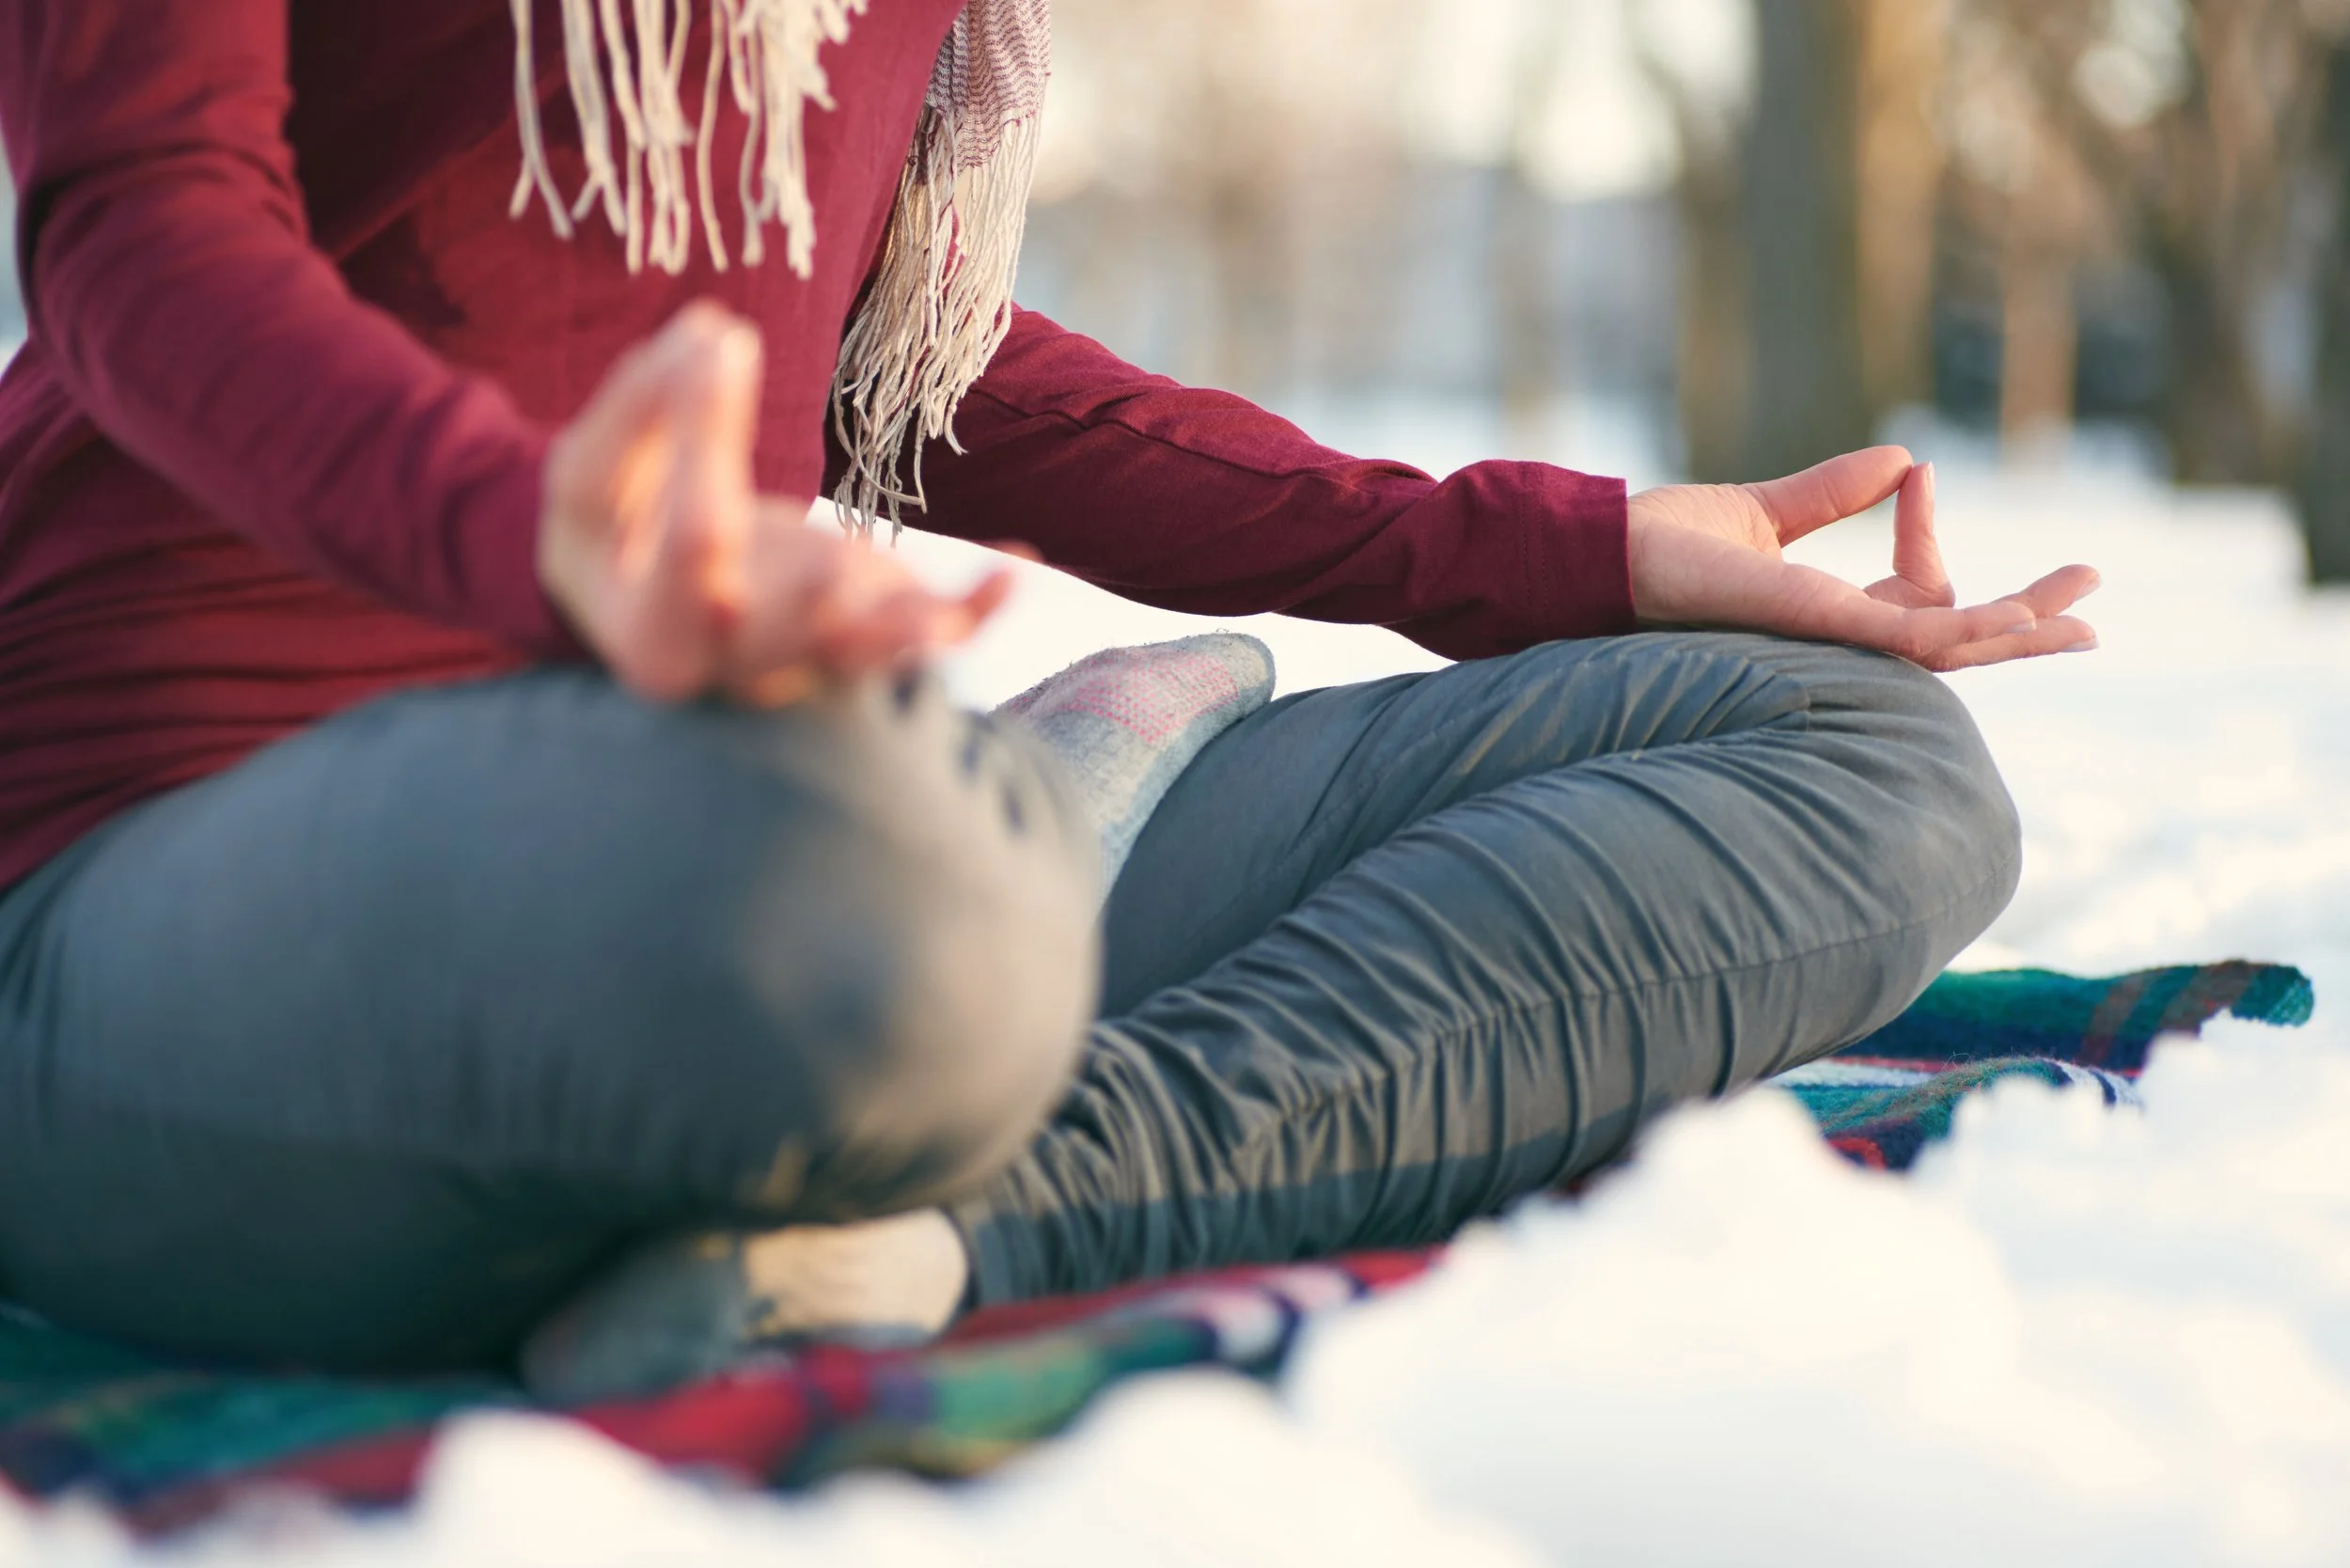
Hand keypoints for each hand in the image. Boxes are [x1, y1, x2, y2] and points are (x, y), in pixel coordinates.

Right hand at [538, 304, 1012, 703]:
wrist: (649, 601)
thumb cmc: (614, 532)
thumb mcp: (595, 474)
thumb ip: (645, 405)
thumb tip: (711, 330)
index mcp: (653, 633)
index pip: (688, 542)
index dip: (701, 440)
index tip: (718, 341)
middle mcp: (737, 666)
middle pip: (774, 632)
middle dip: (803, 601)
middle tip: (824, 571)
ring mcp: (811, 658)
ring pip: (862, 653)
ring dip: (905, 632)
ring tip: (939, 617)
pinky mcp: (867, 634)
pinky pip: (932, 636)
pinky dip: (974, 610)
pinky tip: (1015, 569)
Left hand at [1626, 447, 2098, 671]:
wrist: (1608, 557)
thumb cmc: (1663, 547)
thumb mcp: (1764, 516)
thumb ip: (1831, 495)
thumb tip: (1902, 457)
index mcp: (1827, 616)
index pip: (1915, 592)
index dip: (1927, 534)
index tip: (1918, 475)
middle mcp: (1834, 640)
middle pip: (1953, 642)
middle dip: (2026, 625)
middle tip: (2092, 605)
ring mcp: (1830, 641)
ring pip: (1947, 650)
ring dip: (2019, 635)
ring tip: (2083, 620)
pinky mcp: (1818, 628)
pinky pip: (1909, 637)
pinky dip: (1964, 629)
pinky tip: (2017, 618)